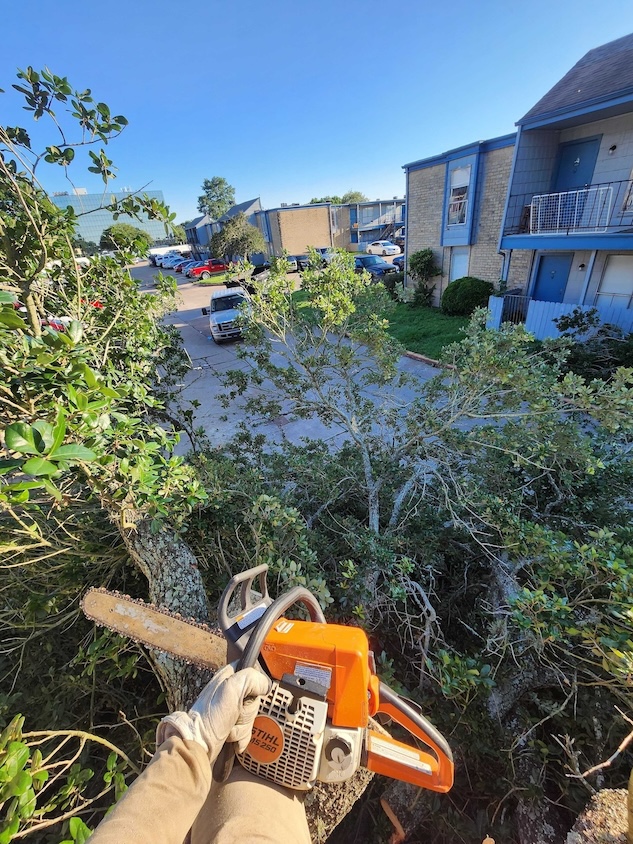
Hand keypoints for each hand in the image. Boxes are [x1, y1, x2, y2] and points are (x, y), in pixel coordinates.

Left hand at [156, 663, 270, 761]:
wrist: (198, 744)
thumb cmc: (211, 716)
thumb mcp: (232, 688)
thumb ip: (252, 678)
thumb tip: (266, 685)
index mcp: (228, 676)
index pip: (253, 671)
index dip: (255, 684)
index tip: (248, 695)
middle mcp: (230, 690)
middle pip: (255, 698)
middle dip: (248, 712)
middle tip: (235, 714)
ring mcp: (230, 709)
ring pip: (251, 715)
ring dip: (243, 726)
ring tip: (230, 728)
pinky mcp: (230, 724)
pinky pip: (246, 729)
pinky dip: (241, 736)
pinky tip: (231, 738)